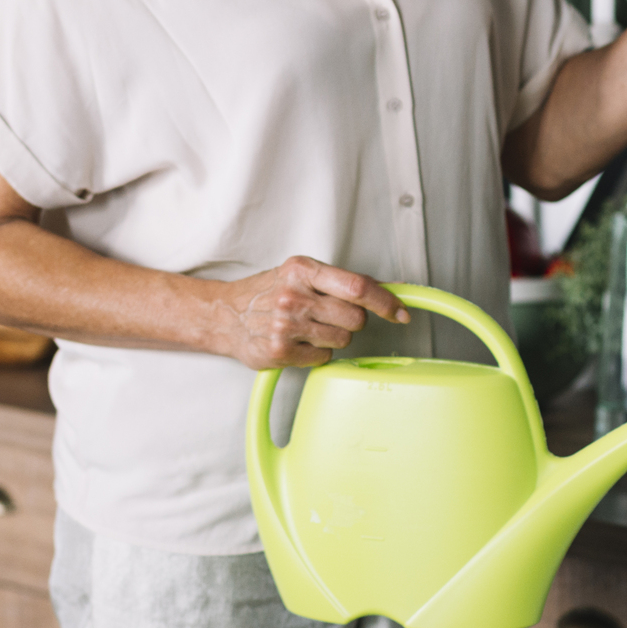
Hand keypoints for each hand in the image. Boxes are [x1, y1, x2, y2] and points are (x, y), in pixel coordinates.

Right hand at [216, 256, 408, 370]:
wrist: (226, 314)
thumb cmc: (269, 291)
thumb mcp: (303, 274)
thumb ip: (345, 281)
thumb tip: (392, 287)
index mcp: (303, 269)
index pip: (357, 287)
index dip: (385, 301)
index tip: (400, 311)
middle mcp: (294, 295)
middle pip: (355, 318)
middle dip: (352, 320)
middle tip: (330, 315)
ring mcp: (286, 325)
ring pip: (342, 340)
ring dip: (333, 337)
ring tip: (309, 327)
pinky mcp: (280, 352)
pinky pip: (324, 358)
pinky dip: (317, 352)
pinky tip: (299, 341)